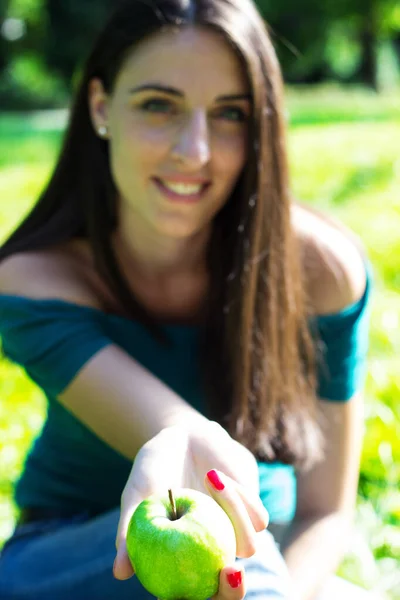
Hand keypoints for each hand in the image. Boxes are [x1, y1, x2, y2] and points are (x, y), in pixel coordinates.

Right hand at [113, 423, 268, 599]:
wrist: (183, 435)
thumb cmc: (154, 469)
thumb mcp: (137, 496)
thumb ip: (128, 531)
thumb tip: (119, 573)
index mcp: (181, 561)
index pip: (189, 598)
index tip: (190, 596)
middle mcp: (211, 555)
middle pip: (230, 591)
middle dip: (233, 591)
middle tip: (230, 573)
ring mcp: (235, 535)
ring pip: (249, 547)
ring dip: (233, 514)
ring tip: (208, 478)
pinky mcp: (253, 512)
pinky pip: (258, 518)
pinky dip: (238, 497)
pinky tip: (215, 475)